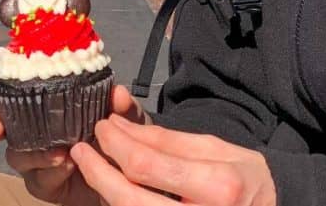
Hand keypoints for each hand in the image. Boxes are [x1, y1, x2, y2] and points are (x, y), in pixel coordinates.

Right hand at [0, 76, 149, 204]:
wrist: (132, 174)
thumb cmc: (121, 134)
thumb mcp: (126, 115)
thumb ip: (122, 105)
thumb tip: (118, 94)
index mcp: (45, 101)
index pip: (9, 90)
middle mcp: (34, 129)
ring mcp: (37, 158)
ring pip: (17, 154)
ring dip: (30, 151)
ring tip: (55, 150)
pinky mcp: (46, 184)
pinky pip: (39, 180)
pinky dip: (50, 171)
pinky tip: (64, 164)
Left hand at [72, 116, 276, 205]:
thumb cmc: (244, 177)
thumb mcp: (212, 148)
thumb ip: (166, 140)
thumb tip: (120, 127)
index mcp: (216, 186)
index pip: (147, 166)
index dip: (116, 145)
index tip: (102, 127)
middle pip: (128, 200)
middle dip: (98, 172)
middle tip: (81, 150)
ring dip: (104, 192)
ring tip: (93, 166)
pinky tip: (113, 190)